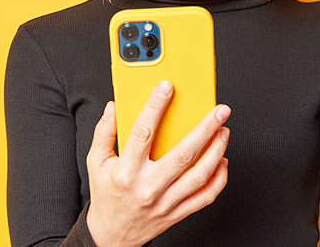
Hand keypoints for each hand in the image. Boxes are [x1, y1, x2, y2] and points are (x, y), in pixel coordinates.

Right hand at [86, 80, 229, 246]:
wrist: (112, 236)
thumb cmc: (107, 194)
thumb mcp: (96, 162)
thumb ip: (104, 132)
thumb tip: (114, 107)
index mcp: (127, 171)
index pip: (142, 133)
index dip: (155, 107)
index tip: (167, 88)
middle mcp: (148, 187)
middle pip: (183, 154)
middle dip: (205, 128)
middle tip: (219, 111)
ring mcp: (166, 202)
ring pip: (199, 175)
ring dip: (216, 151)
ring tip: (224, 132)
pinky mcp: (178, 213)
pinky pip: (205, 197)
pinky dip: (218, 179)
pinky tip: (222, 162)